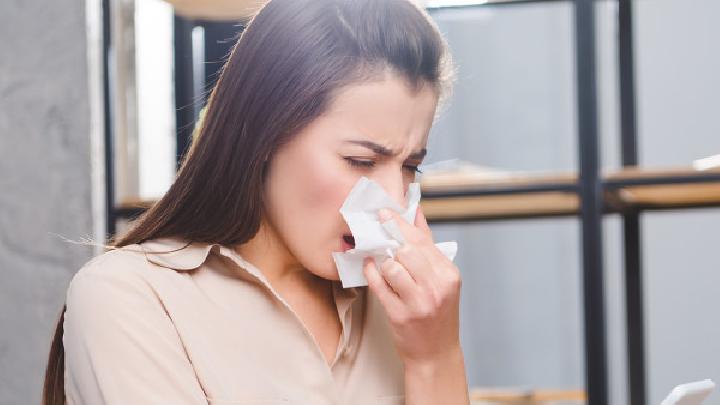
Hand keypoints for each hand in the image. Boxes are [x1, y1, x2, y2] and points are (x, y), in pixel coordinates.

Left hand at [362, 206, 462, 364]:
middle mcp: (436, 287)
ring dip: (382, 260)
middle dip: (389, 240)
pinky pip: (379, 286)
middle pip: (406, 250)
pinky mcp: (400, 315)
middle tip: (378, 232)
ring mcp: (418, 302)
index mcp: (449, 275)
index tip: (385, 212)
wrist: (435, 353)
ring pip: (392, 266)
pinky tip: (370, 267)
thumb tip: (415, 213)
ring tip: (381, 260)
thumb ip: (428, 245)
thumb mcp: (441, 279)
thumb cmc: (437, 313)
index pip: (422, 240)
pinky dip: (371, 273)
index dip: (400, 223)